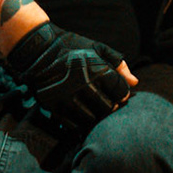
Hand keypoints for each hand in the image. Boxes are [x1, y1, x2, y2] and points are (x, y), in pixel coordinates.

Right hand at [3, 20, 134, 135]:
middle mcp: (83, 84)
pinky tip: (81, 114)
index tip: (120, 93)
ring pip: (92, 119)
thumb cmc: (72, 47)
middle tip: (109, 103)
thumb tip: (134, 83)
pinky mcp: (54, 106)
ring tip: (95, 109)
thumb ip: (118, 65)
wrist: (38, 50)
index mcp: (97, 69)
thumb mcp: (98, 49)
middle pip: (108, 108)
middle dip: (111, 106)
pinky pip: (74, 125)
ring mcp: (67, 97)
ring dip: (96, 116)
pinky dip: (81, 123)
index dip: (123, 94)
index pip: (120, 91)